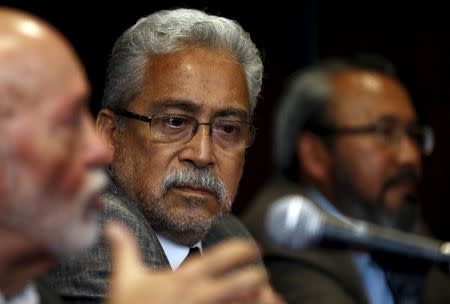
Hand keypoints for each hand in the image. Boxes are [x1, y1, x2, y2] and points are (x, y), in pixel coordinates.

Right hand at [104, 221, 273, 303]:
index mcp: (187, 278)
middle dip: (258, 276)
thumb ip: (123, 249)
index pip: (228, 254)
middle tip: (256, 277)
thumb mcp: (124, 280)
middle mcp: (203, 296)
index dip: (245, 248)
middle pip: (250, 280)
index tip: (250, 249)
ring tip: (257, 296)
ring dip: (259, 298)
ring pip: (253, 303)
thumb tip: (111, 224)